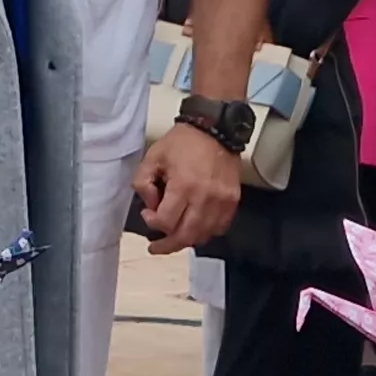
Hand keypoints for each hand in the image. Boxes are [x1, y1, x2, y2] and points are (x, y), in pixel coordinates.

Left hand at [132, 124, 243, 253]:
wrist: (215, 129)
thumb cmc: (182, 142)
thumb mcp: (153, 156)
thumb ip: (142, 182)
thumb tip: (150, 206)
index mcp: (183, 186)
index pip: (166, 222)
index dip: (153, 223)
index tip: (148, 213)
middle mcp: (205, 198)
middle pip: (185, 236)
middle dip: (167, 245)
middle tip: (156, 247)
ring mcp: (222, 202)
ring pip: (203, 236)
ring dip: (186, 240)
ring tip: (175, 238)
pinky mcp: (233, 201)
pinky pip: (219, 228)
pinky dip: (206, 232)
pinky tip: (195, 228)